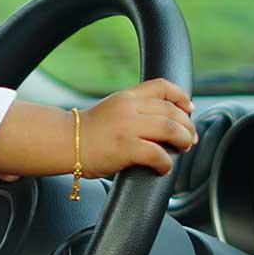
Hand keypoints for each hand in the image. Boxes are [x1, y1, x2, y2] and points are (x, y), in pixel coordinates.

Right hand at [78, 78, 196, 176]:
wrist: (63, 142)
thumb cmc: (86, 133)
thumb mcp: (111, 110)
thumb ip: (133, 111)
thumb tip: (162, 122)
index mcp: (126, 97)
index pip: (161, 86)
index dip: (181, 96)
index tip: (189, 108)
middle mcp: (129, 108)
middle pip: (172, 111)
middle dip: (187, 125)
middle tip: (190, 138)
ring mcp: (128, 127)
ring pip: (170, 129)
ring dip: (183, 140)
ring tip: (183, 148)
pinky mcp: (126, 148)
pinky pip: (158, 154)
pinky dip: (166, 162)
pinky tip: (163, 167)